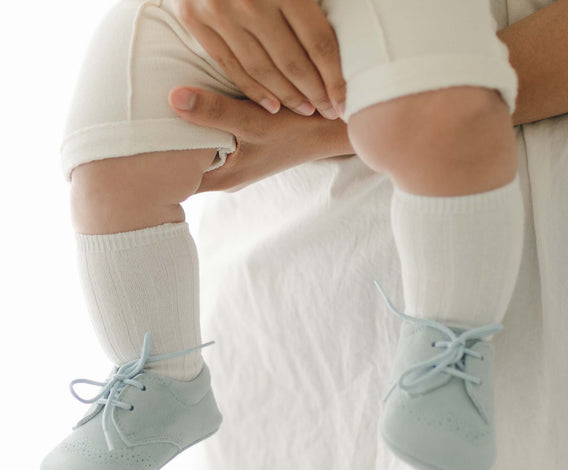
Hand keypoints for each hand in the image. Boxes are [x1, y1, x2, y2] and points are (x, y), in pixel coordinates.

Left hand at [168, 87, 352, 191]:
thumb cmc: (297, 130)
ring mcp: (236, 165)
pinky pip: (214, 144)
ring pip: (200, 154)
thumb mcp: (254, 121)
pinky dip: (205, 130)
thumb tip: (173, 99)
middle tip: (152, 120)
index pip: (178, 180)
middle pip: (186, 167)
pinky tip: (200, 111)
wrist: (331, 131)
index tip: (144, 138)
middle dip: (169, 147)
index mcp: (225, 178)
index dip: (158, 163)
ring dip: (188, 136)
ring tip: (171, 113)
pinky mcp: (243, 152)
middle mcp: (227, 176)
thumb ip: (215, 112)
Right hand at [172, 0, 345, 119]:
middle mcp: (251, 2)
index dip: (335, 77)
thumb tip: (342, 16)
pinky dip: (253, 89)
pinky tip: (273, 106)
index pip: (318, 43)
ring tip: (306, 110)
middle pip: (293, 63)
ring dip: (288, 96)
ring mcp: (220, 13)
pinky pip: (230, 65)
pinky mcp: (194, 19)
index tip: (344, 99)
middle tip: (330, 111)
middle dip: (316, 92)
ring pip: (262, 70)